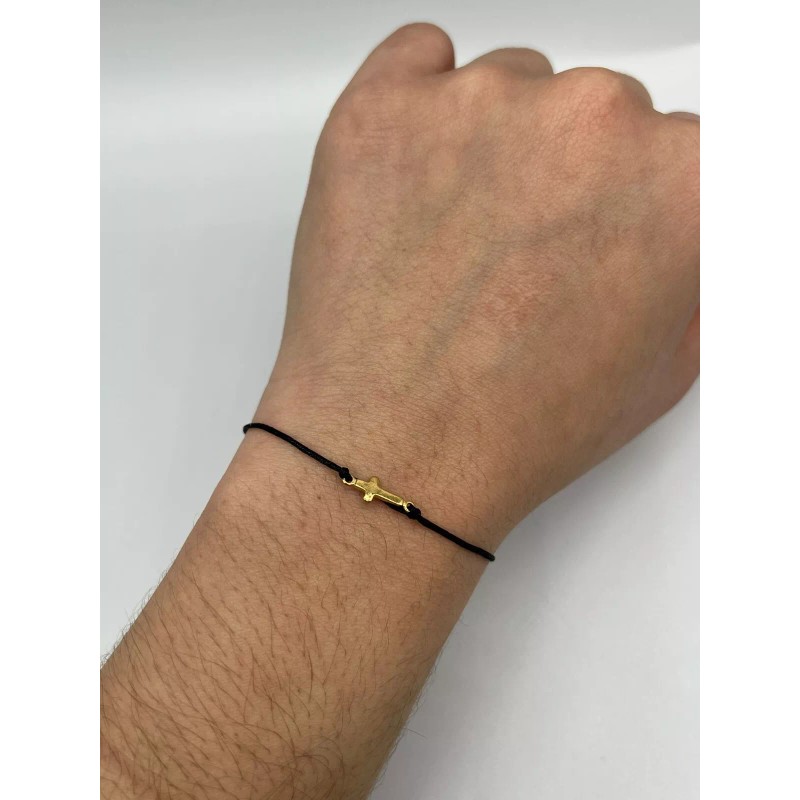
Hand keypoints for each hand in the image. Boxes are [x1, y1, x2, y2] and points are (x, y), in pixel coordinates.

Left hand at [258, 23, 698, 546]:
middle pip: (598, 112)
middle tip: (521, 254)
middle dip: (569, 176)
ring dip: (493, 148)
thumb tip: (681, 220)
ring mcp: (481, 105)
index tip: (603, 233)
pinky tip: (414, 185)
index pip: (678, 148)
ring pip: (510, 89)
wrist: (393, 448)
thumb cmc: (517, 424)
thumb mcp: (664, 360)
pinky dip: (421, 109)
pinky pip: (419, 61)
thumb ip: (693, 262)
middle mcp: (592, 120)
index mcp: (680, 178)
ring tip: (456, 242)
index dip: (634, 203)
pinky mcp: (384, 107)